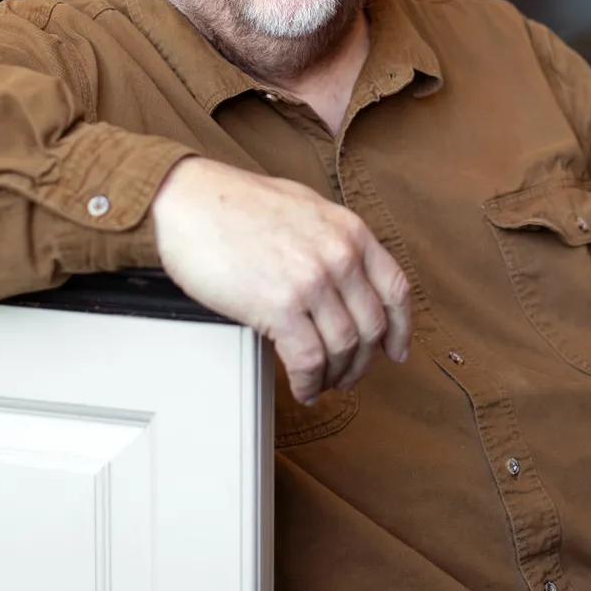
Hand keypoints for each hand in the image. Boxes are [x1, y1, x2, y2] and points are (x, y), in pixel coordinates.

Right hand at [151, 157, 410, 403]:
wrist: (189, 203)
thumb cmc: (234, 203)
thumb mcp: (303, 207)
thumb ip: (332, 240)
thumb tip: (346, 278)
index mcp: (349, 229)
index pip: (395, 289)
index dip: (401, 328)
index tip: (396, 350)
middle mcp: (339, 255)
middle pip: (371, 327)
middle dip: (361, 361)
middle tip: (347, 375)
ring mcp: (312, 281)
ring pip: (343, 349)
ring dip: (334, 376)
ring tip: (320, 383)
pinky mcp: (280, 307)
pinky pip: (309, 360)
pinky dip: (309, 383)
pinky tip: (302, 387)